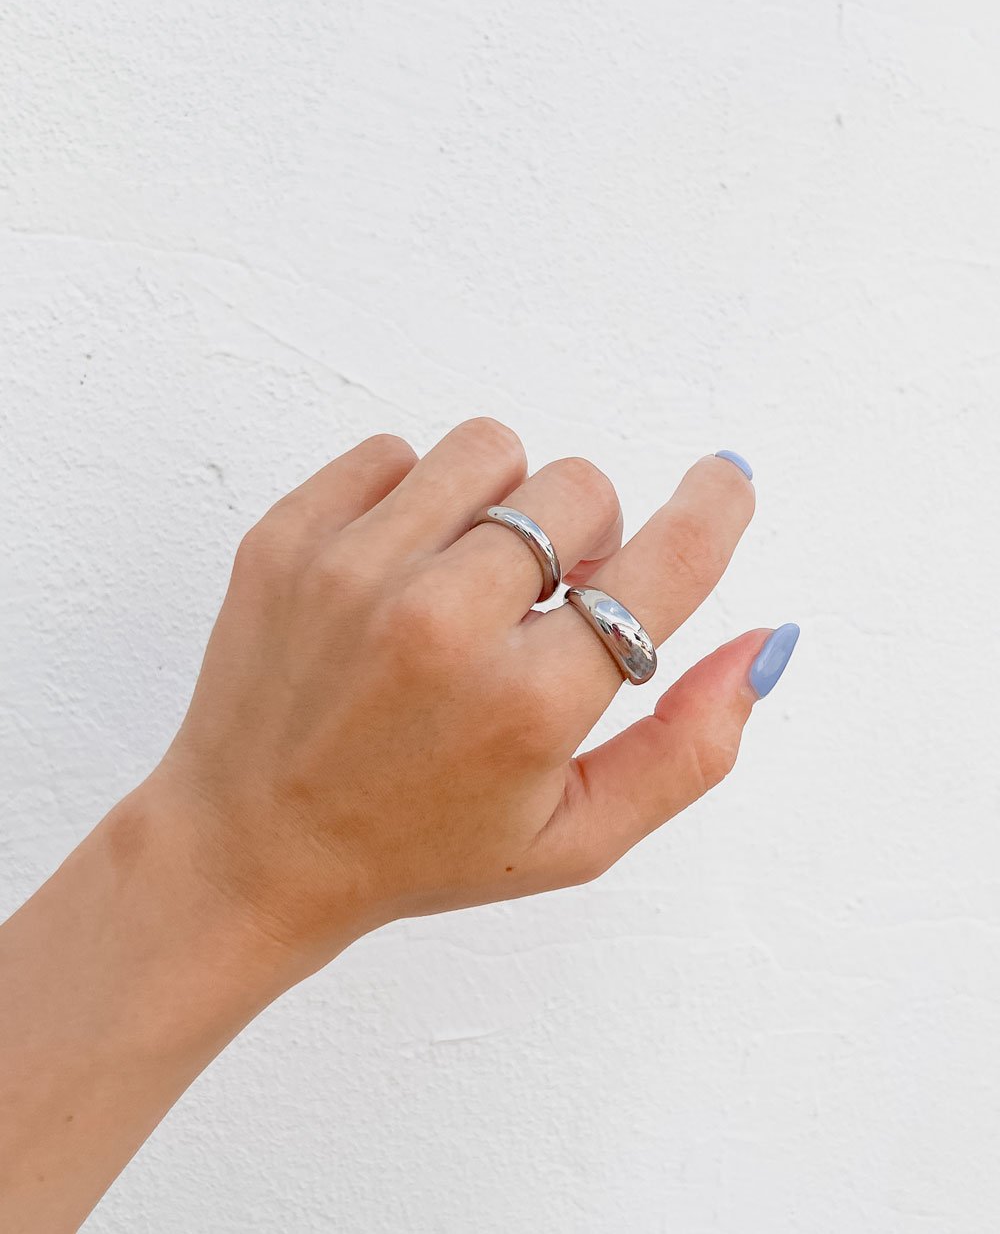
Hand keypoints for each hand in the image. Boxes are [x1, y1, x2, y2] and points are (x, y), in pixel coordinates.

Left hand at [150, 418, 793, 976]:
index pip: (665, 564)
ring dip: (502, 508)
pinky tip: (397, 571)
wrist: (250, 849)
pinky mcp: (287, 538)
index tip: (725, 478)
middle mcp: (441, 624)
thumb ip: (689, 749)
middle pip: (578, 487)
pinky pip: (392, 452)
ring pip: (490, 450)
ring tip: (467, 577)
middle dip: (586, 537)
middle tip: (544, 600)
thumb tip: (766, 645)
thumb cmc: (420, 850)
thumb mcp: (576, 838)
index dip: (714, 508)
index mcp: (528, 705)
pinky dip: (412, 500)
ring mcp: (353, 571)